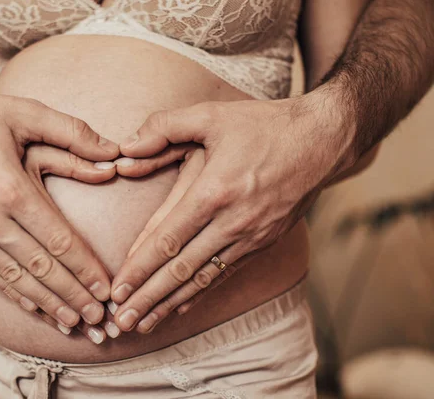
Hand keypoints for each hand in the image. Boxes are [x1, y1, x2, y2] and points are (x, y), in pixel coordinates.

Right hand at [0, 69, 119, 328]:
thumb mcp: (25, 112)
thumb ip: (74, 134)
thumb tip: (116, 155)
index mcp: (8, 188)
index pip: (58, 242)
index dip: (86, 269)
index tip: (107, 290)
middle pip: (40, 268)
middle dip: (73, 296)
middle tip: (99, 319)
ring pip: (13, 278)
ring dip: (46, 303)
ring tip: (72, 322)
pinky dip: (12, 293)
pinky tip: (33, 307)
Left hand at [110, 98, 344, 332]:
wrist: (323, 141)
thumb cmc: (264, 126)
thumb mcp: (211, 115)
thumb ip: (164, 127)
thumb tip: (125, 147)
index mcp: (215, 191)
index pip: (168, 239)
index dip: (139, 268)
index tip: (117, 290)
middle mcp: (233, 221)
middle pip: (181, 269)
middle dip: (148, 297)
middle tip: (121, 321)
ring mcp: (250, 236)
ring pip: (202, 279)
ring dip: (169, 304)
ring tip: (143, 325)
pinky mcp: (262, 243)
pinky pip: (224, 274)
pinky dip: (198, 293)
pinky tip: (179, 307)